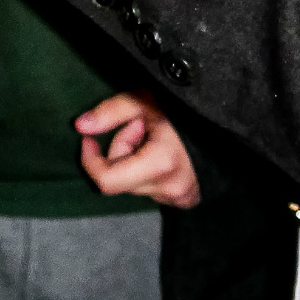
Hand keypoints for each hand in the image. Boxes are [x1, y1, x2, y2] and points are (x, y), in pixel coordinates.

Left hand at [75, 93, 200, 208]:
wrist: (219, 118)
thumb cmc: (182, 106)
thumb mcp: (143, 99)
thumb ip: (110, 112)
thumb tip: (80, 127)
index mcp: (161, 164)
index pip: (107, 181)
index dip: (91, 160)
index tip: (89, 140)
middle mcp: (171, 188)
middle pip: (121, 179)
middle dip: (121, 150)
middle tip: (140, 126)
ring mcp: (181, 197)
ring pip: (135, 184)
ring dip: (135, 161)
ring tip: (156, 136)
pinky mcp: (186, 200)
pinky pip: (152, 189)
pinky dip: (149, 172)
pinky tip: (164, 151)